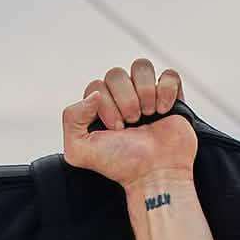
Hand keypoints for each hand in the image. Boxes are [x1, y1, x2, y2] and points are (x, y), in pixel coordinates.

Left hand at [62, 59, 196, 190]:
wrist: (155, 173)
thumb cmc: (121, 164)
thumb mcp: (79, 151)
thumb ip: (71, 119)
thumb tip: (94, 94)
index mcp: (98, 109)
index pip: (96, 86)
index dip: (105, 105)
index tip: (115, 130)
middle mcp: (120, 99)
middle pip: (116, 74)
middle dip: (124, 101)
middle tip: (131, 124)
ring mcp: (145, 95)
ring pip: (141, 67)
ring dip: (144, 92)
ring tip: (148, 115)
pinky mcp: (169, 96)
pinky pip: (168, 74)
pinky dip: (166, 91)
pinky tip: (163, 111)